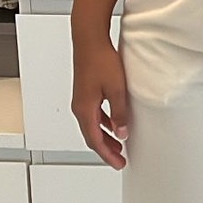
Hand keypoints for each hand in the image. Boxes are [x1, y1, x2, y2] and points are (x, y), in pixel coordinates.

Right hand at [71, 36, 129, 169]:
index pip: (95, 140)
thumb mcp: (116, 90)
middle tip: (119, 159)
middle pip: (92, 136)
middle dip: (106, 149)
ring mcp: (82, 99)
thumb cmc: (100, 60)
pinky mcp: (86, 91)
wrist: (90, 40)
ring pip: (93, 125)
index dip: (107, 155)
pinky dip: (104, 123)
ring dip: (105, 136)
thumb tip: (122, 132)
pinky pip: (94, 114)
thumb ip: (119, 113)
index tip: (118, 163)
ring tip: (118, 144)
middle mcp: (80, 106)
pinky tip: (113, 122)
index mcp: (85, 109)